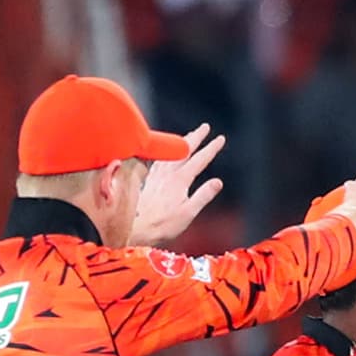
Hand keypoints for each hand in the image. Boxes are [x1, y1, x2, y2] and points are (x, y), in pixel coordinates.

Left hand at [129, 123, 225, 246]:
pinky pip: (160, 160)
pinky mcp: (149, 181)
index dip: (211, 148)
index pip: (200, 160)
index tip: (220, 138)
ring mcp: (157, 176)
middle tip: (205, 127)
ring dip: (182, 142)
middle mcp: (167, 175)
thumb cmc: (163, 225)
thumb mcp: (188, 213)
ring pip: (171, 153)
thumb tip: (218, 182)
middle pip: (184, 151)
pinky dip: (167, 152)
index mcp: (180, 181)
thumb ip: (203, 196)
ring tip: (189, 136)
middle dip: (196, 137)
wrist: (135, 228)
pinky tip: (167, 154)